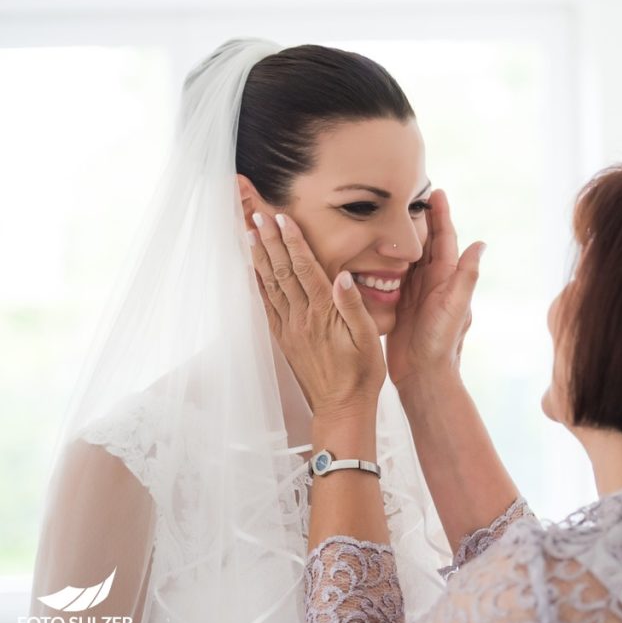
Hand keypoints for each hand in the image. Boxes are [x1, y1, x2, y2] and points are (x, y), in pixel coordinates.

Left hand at [249, 212, 384, 417]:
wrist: (342, 408)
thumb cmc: (362, 374)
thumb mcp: (369, 339)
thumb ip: (353, 306)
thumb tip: (343, 276)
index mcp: (323, 313)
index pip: (304, 268)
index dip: (292, 241)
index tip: (282, 218)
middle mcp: (301, 317)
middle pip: (282, 271)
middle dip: (270, 240)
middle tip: (258, 215)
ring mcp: (290, 328)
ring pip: (270, 285)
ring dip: (259, 257)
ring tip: (250, 234)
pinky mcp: (284, 339)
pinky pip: (266, 306)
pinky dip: (257, 284)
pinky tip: (252, 270)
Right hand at [387, 190, 485, 390]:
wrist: (424, 376)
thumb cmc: (442, 343)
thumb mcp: (455, 307)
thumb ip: (466, 277)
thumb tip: (480, 244)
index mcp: (446, 279)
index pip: (444, 238)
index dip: (441, 214)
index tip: (435, 190)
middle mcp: (432, 283)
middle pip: (425, 242)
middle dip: (420, 217)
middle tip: (409, 193)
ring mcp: (415, 293)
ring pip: (408, 256)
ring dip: (401, 235)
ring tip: (390, 213)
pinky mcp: (399, 304)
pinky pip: (392, 276)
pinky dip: (386, 260)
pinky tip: (372, 250)